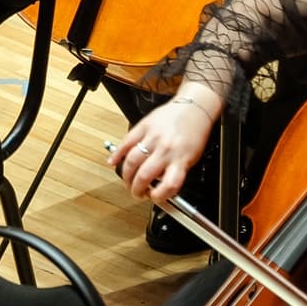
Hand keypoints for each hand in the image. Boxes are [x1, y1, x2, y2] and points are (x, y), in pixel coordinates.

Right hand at [107, 88, 218, 203]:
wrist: (194, 107)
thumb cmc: (194, 133)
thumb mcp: (191, 158)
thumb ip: (175, 172)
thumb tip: (159, 187)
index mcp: (181, 159)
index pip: (169, 185)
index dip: (159, 197)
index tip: (154, 198)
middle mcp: (166, 149)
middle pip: (144, 175)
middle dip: (136, 189)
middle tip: (136, 192)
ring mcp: (154, 137)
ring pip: (132, 161)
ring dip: (126, 175)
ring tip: (128, 181)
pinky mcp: (144, 126)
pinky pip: (126, 142)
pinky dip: (117, 154)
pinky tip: (113, 162)